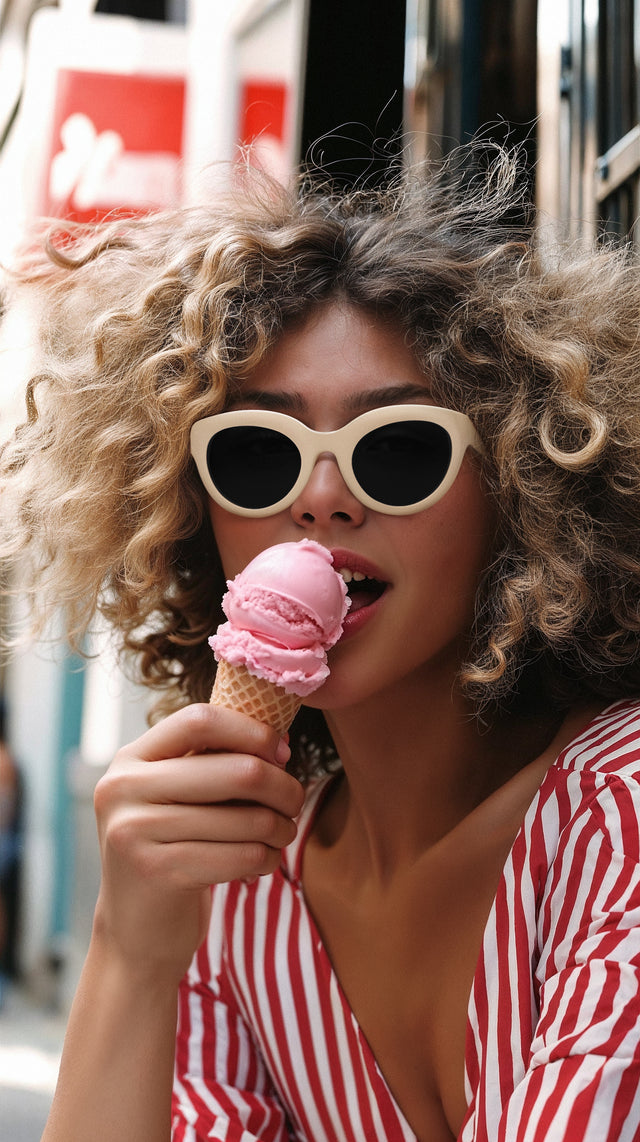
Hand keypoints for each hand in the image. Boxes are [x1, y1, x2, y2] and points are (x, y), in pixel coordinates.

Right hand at [92, 704, 303, 981]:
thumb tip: (282, 737)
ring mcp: (135, 831)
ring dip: (280, 828)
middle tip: (293, 802)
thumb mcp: (178, 797)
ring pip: (249, 819)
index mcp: (130, 759)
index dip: (251, 731)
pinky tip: (262, 862)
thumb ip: (216, 762)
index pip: (201, 720)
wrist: (134, 930)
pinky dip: (266, 859)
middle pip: (238, 770)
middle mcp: (123, 789)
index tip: (280, 752)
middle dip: (282, 787)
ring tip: (281, 835)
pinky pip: (242, 856)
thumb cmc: (172, 850)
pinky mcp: (158, 872)